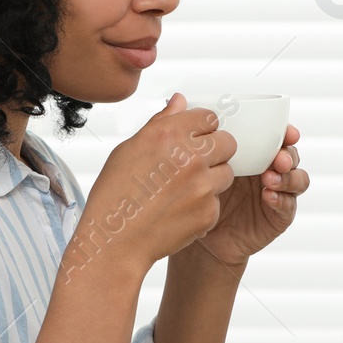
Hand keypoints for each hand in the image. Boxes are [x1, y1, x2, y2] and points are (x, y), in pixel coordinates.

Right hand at [68, 92, 236, 278]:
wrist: (115, 240)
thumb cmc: (116, 195)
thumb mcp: (130, 149)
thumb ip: (161, 123)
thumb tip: (179, 102)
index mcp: (169, 135)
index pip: (209, 117)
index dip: (203, 128)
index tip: (197, 137)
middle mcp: (190, 157)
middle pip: (228, 143)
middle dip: (215, 151)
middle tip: (195, 164)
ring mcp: (202, 186)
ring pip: (226, 173)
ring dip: (212, 179)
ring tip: (184, 190)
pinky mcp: (209, 212)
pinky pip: (217, 201)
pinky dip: (203, 206)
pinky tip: (179, 210)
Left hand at [182, 120, 307, 267]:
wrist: (195, 234)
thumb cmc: (195, 196)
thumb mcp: (193, 162)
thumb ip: (188, 131)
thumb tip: (178, 98)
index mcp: (253, 154)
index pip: (275, 138)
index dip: (284, 131)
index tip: (284, 128)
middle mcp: (267, 171)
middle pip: (291, 155)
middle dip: (288, 152)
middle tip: (278, 156)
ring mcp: (275, 193)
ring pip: (297, 179)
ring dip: (289, 176)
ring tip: (272, 176)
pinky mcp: (277, 217)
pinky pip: (288, 206)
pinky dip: (282, 199)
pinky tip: (268, 196)